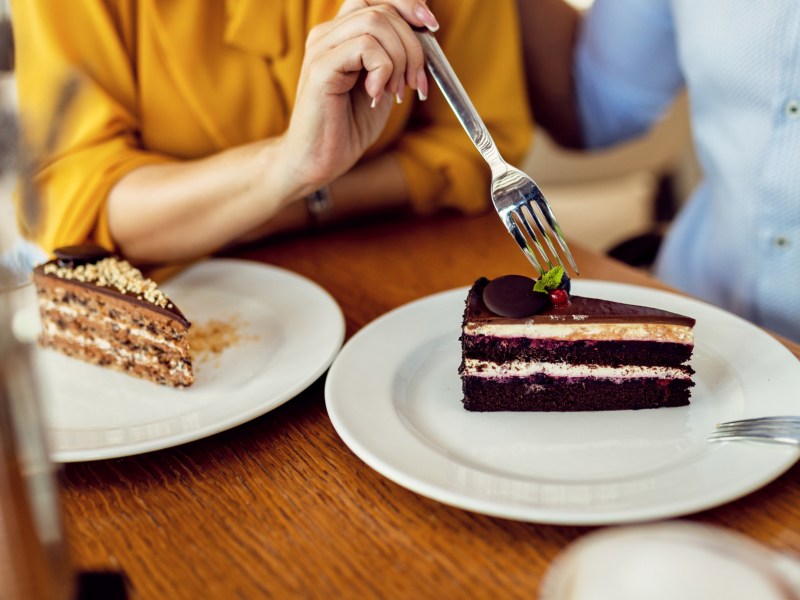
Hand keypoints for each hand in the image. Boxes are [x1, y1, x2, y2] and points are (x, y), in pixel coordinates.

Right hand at [281, 0, 438, 196]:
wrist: (318, 160)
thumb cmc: (349, 126)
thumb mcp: (384, 84)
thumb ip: (398, 56)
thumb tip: (426, 30)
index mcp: (342, 34)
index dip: (409, 4)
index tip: (431, 27)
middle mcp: (329, 34)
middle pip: (382, 8)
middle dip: (413, 44)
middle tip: (416, 82)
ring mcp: (322, 48)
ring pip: (377, 23)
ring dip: (400, 58)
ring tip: (395, 92)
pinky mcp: (320, 67)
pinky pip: (365, 47)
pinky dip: (383, 71)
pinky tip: (376, 96)